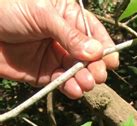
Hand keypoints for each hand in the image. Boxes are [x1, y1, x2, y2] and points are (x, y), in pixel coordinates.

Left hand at [0, 0, 118, 98]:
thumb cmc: (6, 9)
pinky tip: (74, 90)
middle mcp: (64, 37)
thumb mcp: (41, 14)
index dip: (104, 47)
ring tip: (85, 84)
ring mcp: (54, 56)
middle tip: (97, 76)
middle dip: (95, 67)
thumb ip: (69, 35)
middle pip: (89, 56)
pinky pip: (62, 83)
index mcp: (66, 15)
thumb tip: (96, 52)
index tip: (110, 62)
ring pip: (77, 72)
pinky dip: (70, 88)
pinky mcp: (43, 74)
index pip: (93, 32)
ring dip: (84, 80)